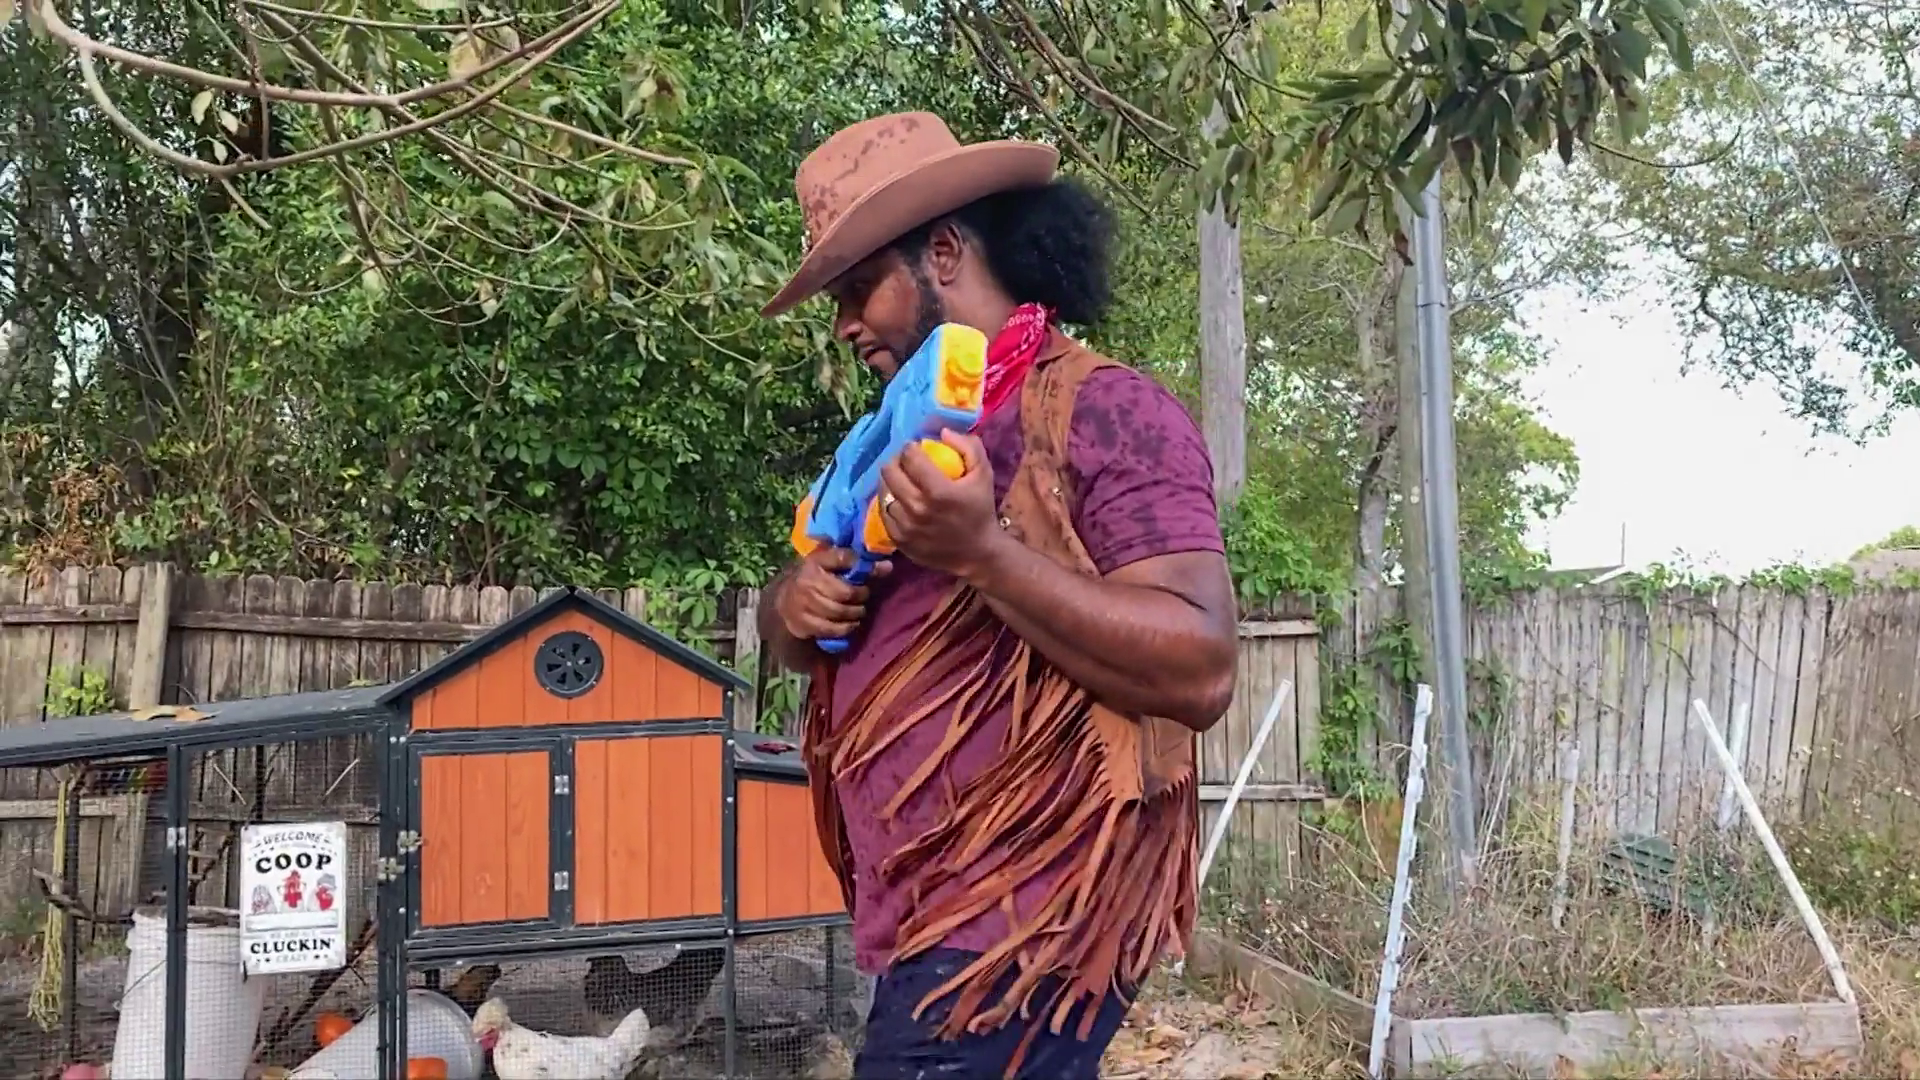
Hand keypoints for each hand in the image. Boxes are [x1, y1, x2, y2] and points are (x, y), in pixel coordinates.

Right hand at [775, 546, 892, 640]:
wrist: (784, 601)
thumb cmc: (814, 579)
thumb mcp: (829, 564)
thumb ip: (856, 563)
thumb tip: (888, 566)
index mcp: (815, 561)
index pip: (843, 558)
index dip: (862, 565)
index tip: (880, 569)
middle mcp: (808, 581)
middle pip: (845, 592)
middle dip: (861, 596)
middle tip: (864, 597)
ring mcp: (804, 603)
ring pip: (840, 612)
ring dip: (855, 613)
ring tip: (859, 611)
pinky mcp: (804, 622)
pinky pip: (831, 629)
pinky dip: (846, 628)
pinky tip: (851, 624)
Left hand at [877, 429, 1000, 579]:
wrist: (977, 553)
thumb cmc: (981, 510)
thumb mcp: (984, 473)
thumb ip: (968, 446)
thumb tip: (942, 433)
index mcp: (939, 491)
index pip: (910, 458)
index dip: (910, 447)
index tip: (915, 448)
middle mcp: (918, 509)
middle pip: (890, 472)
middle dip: (896, 460)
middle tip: (905, 461)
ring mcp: (906, 526)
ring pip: (883, 492)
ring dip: (891, 481)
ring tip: (900, 479)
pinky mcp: (899, 540)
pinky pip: (884, 512)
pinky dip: (889, 501)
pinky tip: (899, 498)